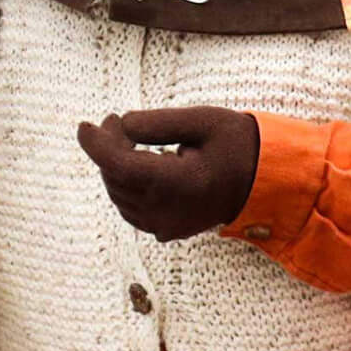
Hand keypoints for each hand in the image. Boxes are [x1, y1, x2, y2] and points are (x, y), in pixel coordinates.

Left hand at [77, 106, 259, 242]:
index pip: (120, 166)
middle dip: (108, 148)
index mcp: (180, 183)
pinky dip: (125, 186)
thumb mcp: (203, 120)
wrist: (266, 183)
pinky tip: (137, 164)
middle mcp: (170, 211)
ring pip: (120, 196)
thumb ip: (158, 122)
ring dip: (115, 167)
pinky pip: (132, 210)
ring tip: (127, 139)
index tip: (84, 125)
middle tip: (115, 120)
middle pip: (117, 179)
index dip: (96, 145)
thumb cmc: (238, 145)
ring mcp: (168, 226)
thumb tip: (120, 124)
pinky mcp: (169, 230)